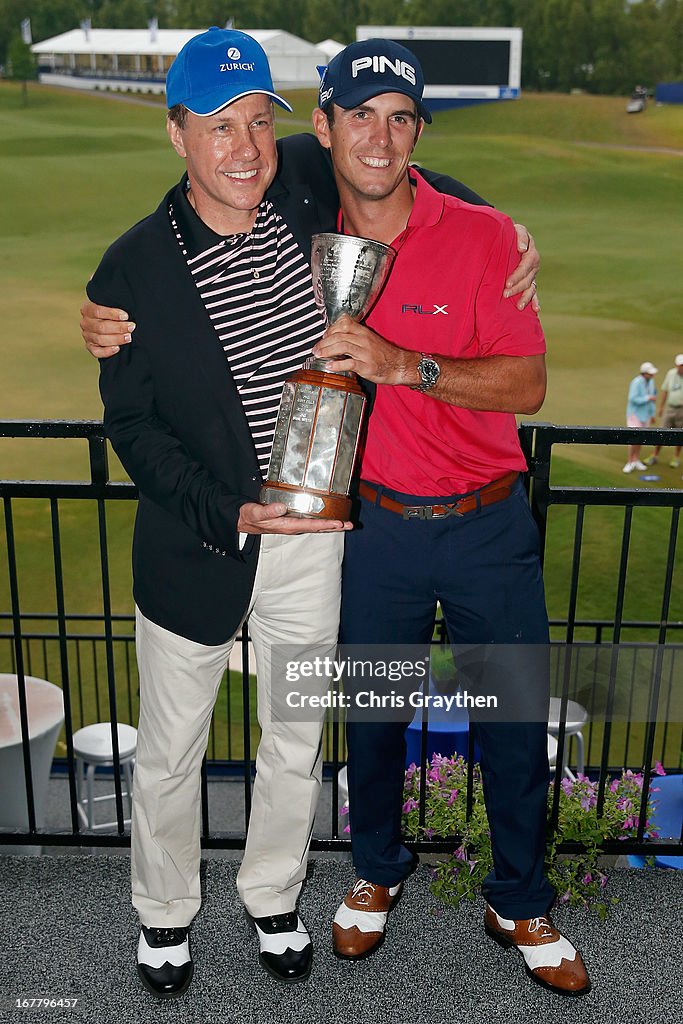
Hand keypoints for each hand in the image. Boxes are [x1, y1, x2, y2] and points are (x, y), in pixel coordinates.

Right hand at [80, 299, 134, 358]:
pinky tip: (117, 348)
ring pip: (100, 339)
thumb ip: (115, 302)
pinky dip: (107, 351)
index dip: (112, 314)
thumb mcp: (112, 303)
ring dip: (116, 339)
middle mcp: (85, 323)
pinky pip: (97, 352)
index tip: (126, 316)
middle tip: (131, 327)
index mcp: (87, 309)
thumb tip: (124, 306)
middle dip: (118, 328)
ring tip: (128, 337)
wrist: (110, 321)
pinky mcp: (90, 347)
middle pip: (100, 327)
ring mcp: (87, 335)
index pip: (97, 311)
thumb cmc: (114, 311)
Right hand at [237, 501, 351, 534]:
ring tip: (345, 523)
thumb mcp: (256, 512)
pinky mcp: (293, 520)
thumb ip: (268, 510)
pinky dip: (322, 520)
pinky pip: (311, 522)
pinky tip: (329, 516)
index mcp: (287, 525)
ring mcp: (294, 524)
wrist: (244, 520)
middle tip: (350, 525)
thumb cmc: (250, 516)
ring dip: (331, 525)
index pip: (311, 525)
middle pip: (318, 528)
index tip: (339, 523)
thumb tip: (282, 507)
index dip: (326, 524)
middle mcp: (293, 526)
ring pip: (317, 526)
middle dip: (335, 527)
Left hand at [312, 316, 414, 384]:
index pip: (344, 323)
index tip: (324, 337)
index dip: (330, 329)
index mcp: (364, 332)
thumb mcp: (369, 340)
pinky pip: (350, 363)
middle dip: (324, 342)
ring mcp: (366, 353)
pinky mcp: (367, 366)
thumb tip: (336, 339)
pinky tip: (329, 366)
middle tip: (315, 349)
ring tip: (318, 355)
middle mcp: (364, 340)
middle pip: (339, 335)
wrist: (399, 365)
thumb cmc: (384, 354)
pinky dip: (337, 364)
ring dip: (327, 351)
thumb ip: (354, 337)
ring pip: (343, 346)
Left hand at [505, 224, 539, 311]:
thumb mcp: (517, 230)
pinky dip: (535, 301)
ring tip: (519, 307)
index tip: (507, 283)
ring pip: (531, 288)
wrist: (512, 238)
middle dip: (517, 288)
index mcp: (531, 253)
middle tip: (505, 294)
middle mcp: (534, 266)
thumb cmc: (512, 234)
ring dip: (525, 298)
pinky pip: (534, 293)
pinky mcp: (531, 281)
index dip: (517, 276)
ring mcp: (533, 274)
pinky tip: (536, 310)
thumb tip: (522, 249)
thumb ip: (520, 236)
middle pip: (527, 280)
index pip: (525, 267)